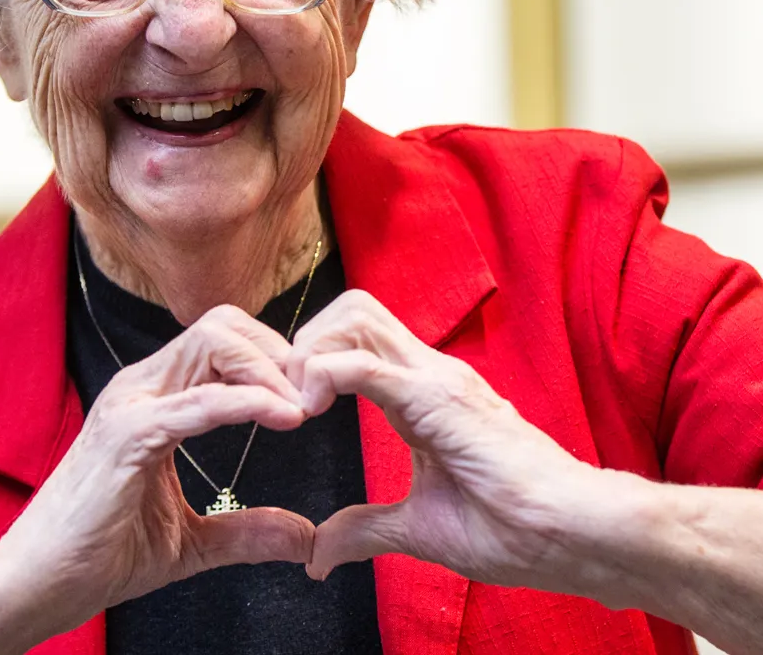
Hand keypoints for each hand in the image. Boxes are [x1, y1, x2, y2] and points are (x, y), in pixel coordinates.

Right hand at [0, 307, 314, 644]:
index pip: (222, 340)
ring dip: (268, 369)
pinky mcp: (125, 435)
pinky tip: (280, 417)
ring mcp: (130, 404)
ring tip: (301, 408)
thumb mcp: (191, 541)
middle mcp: (142, 386)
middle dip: (277, 352)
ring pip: (212, 342)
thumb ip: (246, 530)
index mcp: (155, 397)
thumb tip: (304, 537)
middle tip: (311, 396)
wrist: (35, 588)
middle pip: (223, 325)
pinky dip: (245, 402)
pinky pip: (197, 401)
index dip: (271, 359)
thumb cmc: (102, 555)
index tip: (306, 398)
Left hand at [286, 290, 603, 591]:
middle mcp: (427, 371)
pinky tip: (311, 411)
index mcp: (421, 392)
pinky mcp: (437, 398)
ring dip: (312, 350)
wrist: (572, 536)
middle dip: (307, 340)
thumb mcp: (419, 527)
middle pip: (352, 309)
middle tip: (290, 395)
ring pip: (355, 318)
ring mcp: (434, 378)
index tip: (293, 406)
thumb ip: (366, 529)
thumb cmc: (513, 527)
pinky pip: (365, 364)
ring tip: (300, 403)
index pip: (358, 336)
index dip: (314, 356)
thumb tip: (319, 553)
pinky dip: (324, 374)